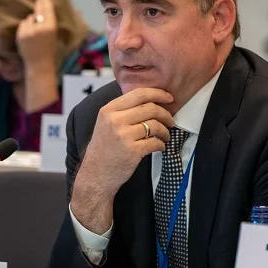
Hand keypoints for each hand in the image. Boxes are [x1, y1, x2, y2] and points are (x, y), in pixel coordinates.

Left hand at [16, 0, 58, 67]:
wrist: (39, 64)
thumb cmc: (50, 49)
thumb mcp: (54, 34)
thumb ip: (50, 21)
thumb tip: (46, 6)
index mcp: (51, 27)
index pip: (48, 10)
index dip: (45, 2)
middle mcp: (39, 28)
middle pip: (38, 11)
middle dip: (39, 4)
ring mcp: (28, 31)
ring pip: (29, 18)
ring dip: (32, 21)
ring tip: (35, 30)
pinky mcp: (20, 35)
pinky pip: (23, 24)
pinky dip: (26, 27)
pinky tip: (29, 34)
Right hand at [71, 88, 174, 233]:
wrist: (96, 175)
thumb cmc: (104, 149)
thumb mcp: (106, 123)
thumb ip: (123, 110)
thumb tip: (151, 101)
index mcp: (109, 109)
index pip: (139, 93)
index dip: (158, 93)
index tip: (169, 97)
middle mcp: (115, 120)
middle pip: (150, 108)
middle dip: (166, 114)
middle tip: (171, 121)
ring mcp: (123, 135)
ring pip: (155, 125)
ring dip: (165, 131)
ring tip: (165, 136)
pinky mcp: (132, 151)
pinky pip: (155, 142)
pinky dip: (161, 145)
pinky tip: (159, 147)